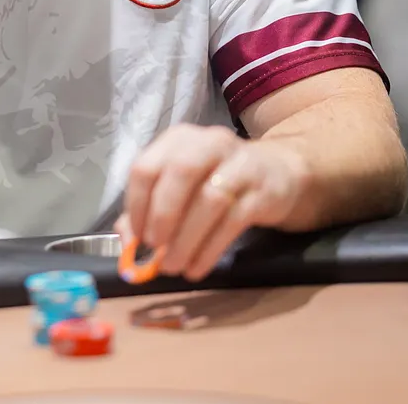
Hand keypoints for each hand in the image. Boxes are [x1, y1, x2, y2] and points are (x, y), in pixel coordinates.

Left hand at [115, 123, 308, 281]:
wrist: (280, 175)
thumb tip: (127, 242)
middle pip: (180, 174)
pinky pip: (233, 221)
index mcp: (179, 140)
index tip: (136, 236)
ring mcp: (240, 165)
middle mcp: (209, 144)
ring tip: (174, 266)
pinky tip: (197, 267)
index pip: (146, 167)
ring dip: (186, 239)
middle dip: (162, 215)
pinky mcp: (263, 191)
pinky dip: (210, 248)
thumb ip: (149, 210)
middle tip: (154, 248)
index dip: (136, 204)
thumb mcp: (182, 187)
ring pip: (209, 200)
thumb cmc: (217, 181)